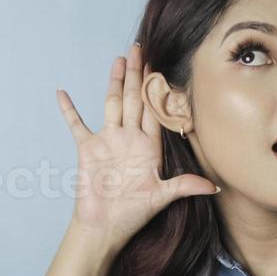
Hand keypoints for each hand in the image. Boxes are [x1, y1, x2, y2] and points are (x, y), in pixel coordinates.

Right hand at [56, 41, 218, 256]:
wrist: (104, 227)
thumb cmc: (132, 215)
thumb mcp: (161, 197)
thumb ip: (184, 186)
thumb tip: (214, 188)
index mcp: (148, 146)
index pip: (154, 109)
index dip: (156, 87)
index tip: (160, 64)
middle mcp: (129, 139)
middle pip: (134, 98)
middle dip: (137, 73)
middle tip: (140, 48)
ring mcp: (107, 141)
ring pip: (111, 103)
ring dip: (114, 81)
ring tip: (117, 59)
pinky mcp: (87, 149)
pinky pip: (76, 124)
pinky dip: (68, 109)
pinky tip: (62, 93)